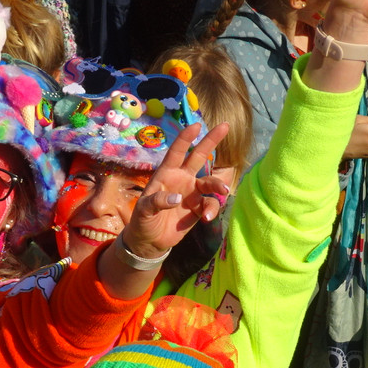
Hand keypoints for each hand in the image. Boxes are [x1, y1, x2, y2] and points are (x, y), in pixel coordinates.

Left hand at [120, 122, 230, 258]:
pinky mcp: (198, 209)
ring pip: (209, 182)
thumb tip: (178, 198)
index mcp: (166, 174)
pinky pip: (210, 204)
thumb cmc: (142, 221)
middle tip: (225, 125)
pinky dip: (212, 209)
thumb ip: (157, 202)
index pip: (177, 152)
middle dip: (211, 141)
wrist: (150, 242)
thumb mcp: (144, 211)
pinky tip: (208, 219)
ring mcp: (192, 193)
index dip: (186, 138)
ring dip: (217, 185)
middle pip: (198, 156)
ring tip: (223, 191)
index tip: (196, 125)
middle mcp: (182, 179)